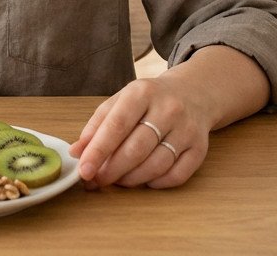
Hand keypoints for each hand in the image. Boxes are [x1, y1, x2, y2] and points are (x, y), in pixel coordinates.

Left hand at [68, 75, 214, 189]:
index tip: (84, 170)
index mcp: (142, 93)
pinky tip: (145, 179)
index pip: (117, 125)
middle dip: (112, 170)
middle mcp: (168, 109)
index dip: (98, 151)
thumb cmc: (149, 99)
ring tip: (117, 180)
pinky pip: (177, 175)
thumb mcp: (121, 101)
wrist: (194, 92)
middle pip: (136, 149)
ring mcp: (187, 129)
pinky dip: (157, 183)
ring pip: (156, 165)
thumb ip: (97, 124)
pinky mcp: (200, 148)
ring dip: (131, 179)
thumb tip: (76, 152)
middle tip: (96, 181)